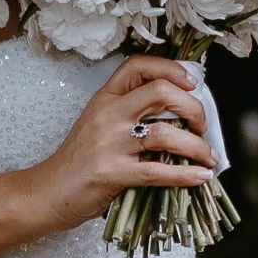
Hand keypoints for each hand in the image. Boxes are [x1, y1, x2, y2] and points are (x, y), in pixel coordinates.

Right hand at [30, 56, 215, 231]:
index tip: (191, 83)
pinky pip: (159, 171)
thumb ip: (128, 112)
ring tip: (208, 156)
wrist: (49, 191)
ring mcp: (111, 144)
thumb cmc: (77, 160)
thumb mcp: (98, 124)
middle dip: (193, 107)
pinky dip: (186, 175)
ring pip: (166, 134)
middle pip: (160, 92)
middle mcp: (108, 115)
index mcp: (104, 98)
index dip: (170, 68)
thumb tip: (177, 112)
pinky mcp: (114, 173)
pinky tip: (200, 177)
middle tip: (202, 125)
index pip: (138, 66)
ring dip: (196, 146)